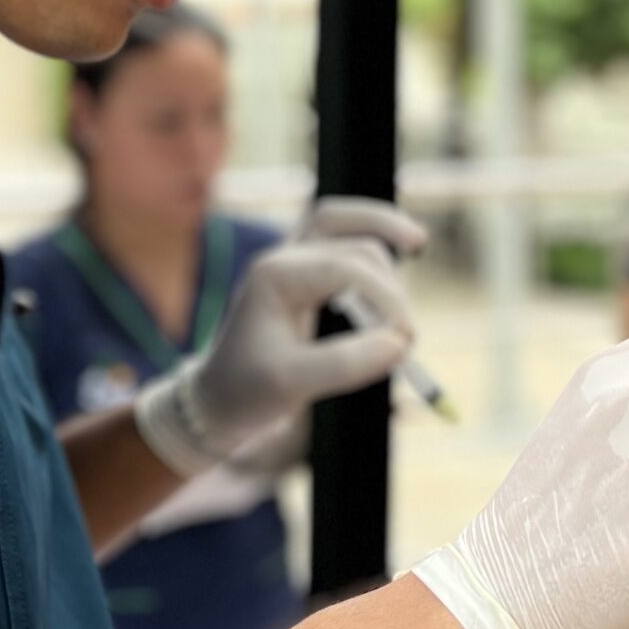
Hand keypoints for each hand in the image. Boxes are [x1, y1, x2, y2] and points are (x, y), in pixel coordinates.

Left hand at [132, 199, 425, 476]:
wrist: (219, 400)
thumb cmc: (247, 390)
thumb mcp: (292, 384)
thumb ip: (344, 363)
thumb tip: (399, 344)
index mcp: (275, 275)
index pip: (349, 268)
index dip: (386, 299)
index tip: (404, 342)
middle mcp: (285, 257)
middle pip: (358, 246)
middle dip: (391, 289)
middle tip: (407, 338)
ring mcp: (295, 261)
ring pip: (351, 229)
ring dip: (386, 264)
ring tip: (402, 315)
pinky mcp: (306, 274)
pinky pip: (344, 235)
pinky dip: (376, 240)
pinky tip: (409, 245)